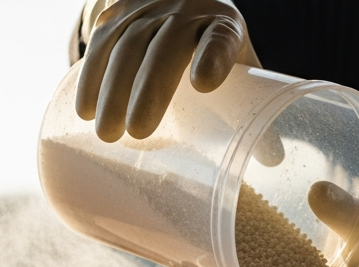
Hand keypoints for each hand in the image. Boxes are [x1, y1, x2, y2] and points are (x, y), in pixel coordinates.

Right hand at [75, 0, 257, 141]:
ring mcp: (149, 8)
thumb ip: (253, 105)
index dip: (213, 56)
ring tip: (106, 133)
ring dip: (113, 89)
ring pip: (128, 43)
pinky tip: (84, 109)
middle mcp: (187, 9)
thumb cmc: (214, 45)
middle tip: (136, 134)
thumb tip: (273, 160)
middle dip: (149, 89)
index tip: (204, 84)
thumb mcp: (239, 64)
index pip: (221, 37)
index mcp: (224, 25)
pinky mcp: (117, 11)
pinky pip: (102, 41)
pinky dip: (90, 75)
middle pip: (166, 46)